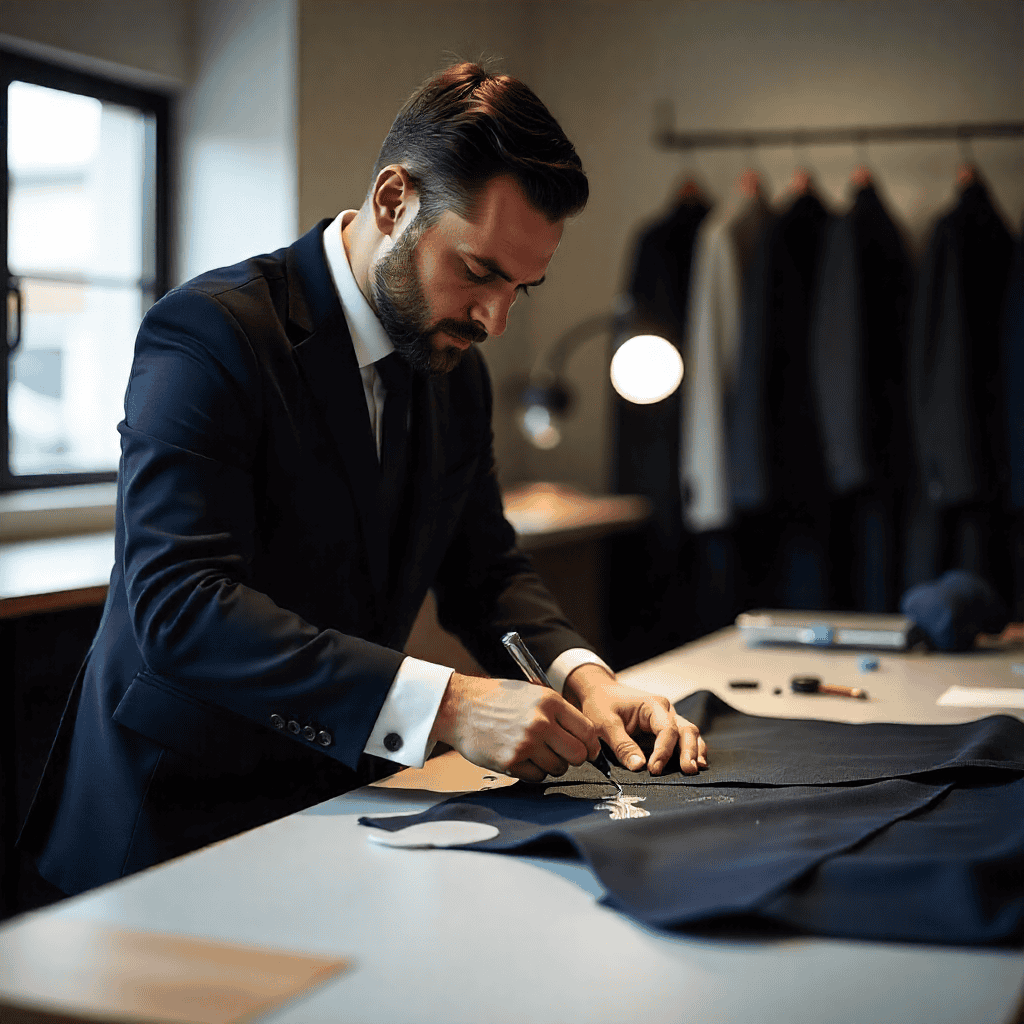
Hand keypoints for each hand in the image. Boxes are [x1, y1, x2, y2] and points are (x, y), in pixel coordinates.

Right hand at [429, 672, 600, 781]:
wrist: (459, 707)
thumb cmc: (496, 699)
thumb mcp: (532, 694)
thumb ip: (558, 713)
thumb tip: (585, 737)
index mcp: (550, 702)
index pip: (588, 731)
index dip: (591, 745)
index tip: (589, 750)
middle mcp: (541, 722)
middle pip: (578, 754)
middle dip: (573, 758)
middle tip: (562, 754)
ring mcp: (526, 743)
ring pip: (558, 768)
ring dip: (551, 765)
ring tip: (535, 752)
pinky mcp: (511, 761)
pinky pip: (537, 777)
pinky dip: (533, 772)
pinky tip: (521, 758)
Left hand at [564, 664, 707, 775]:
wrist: (600, 692)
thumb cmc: (601, 704)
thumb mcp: (604, 723)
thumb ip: (622, 745)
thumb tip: (639, 767)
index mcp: (652, 705)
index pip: (666, 730)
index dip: (663, 751)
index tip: (654, 770)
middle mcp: (666, 711)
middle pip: (686, 730)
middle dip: (689, 751)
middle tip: (688, 771)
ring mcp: (669, 719)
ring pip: (689, 734)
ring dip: (694, 752)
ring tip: (695, 770)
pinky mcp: (667, 730)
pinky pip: (684, 739)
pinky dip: (691, 751)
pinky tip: (696, 764)